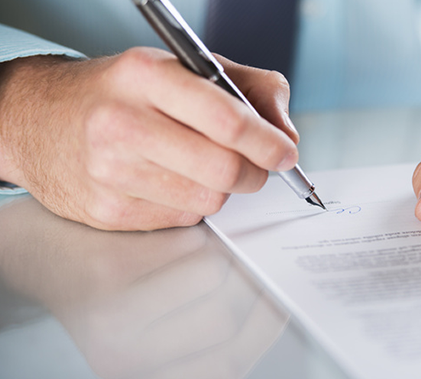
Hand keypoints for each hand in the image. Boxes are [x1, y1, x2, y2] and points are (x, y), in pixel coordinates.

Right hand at [0, 47, 298, 230]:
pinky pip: (182, 219)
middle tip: (257, 166)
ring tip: (205, 166)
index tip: (284, 152)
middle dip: (255, 173)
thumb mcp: (181, 67)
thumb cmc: (117, 91)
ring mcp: (111, 172)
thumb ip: (247, 88)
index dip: (267, 142)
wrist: (37, 119)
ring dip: (222, 189)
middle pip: (223, 169)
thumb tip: (285, 132)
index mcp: (146, 76)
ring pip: (208, 200)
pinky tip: (171, 180)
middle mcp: (123, 123)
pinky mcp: (108, 210)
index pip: (227, 119)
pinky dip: (192, 203)